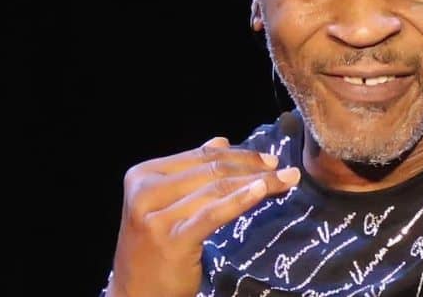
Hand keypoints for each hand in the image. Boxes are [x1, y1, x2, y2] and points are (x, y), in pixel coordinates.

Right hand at [107, 137, 300, 296]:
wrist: (137, 293)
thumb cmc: (156, 246)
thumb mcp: (167, 203)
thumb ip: (191, 172)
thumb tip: (221, 141)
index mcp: (143, 175)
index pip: (200, 157)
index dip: (239, 154)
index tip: (269, 159)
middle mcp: (145, 191)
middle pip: (212, 171)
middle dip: (253, 168)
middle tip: (284, 169)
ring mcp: (157, 217)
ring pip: (217, 189)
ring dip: (258, 182)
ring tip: (286, 180)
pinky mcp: (172, 239)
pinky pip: (213, 214)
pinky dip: (240, 200)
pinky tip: (261, 191)